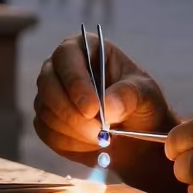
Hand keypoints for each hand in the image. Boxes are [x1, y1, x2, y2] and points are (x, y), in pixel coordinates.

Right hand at [33, 36, 175, 154]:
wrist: (137, 135)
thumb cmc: (141, 104)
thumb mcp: (146, 95)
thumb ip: (129, 96)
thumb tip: (108, 106)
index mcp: (85, 47)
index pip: (67, 55)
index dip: (75, 81)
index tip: (92, 108)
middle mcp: (61, 67)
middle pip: (47, 82)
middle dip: (70, 111)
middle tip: (98, 132)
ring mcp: (50, 93)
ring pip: (46, 110)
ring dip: (74, 130)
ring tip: (103, 139)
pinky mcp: (46, 119)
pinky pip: (46, 131)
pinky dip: (69, 143)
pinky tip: (92, 145)